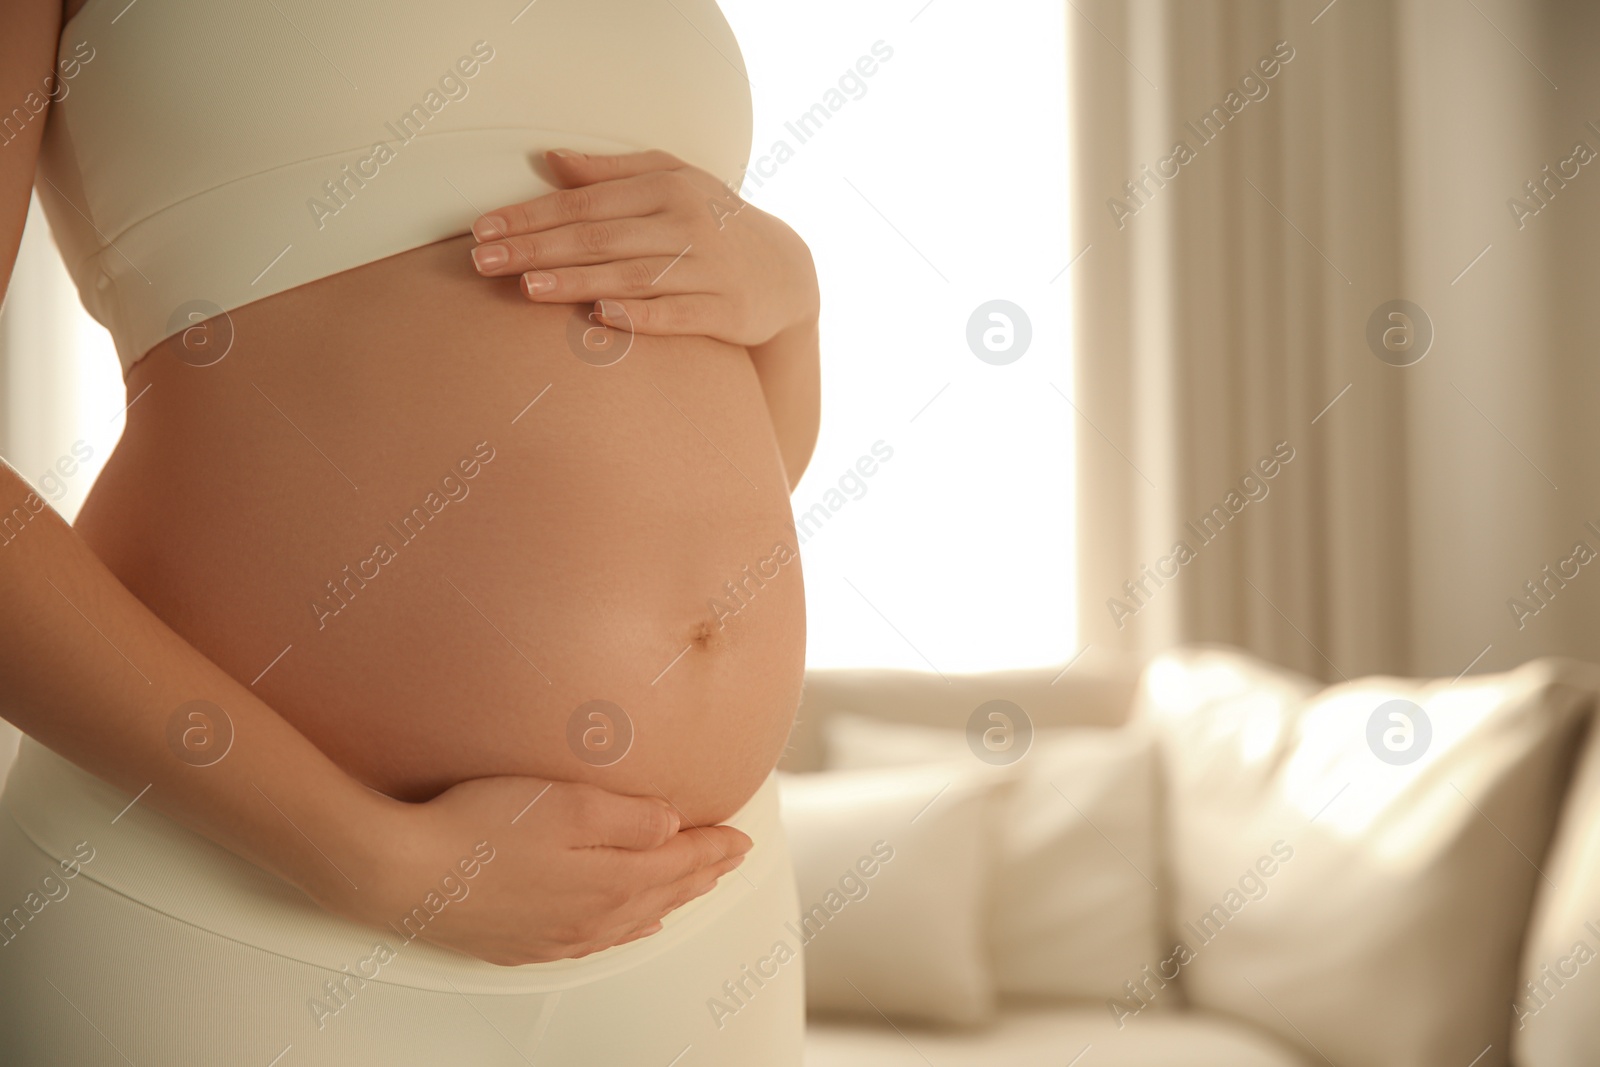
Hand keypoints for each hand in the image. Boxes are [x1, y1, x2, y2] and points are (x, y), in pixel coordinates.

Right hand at [340, 774, 752, 966]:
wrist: (403, 875)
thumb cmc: (479, 830)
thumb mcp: (568, 803)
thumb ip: (629, 816)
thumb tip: (673, 825)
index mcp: (612, 881)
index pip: (681, 861)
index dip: (715, 846)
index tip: (740, 837)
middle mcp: (593, 918)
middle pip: (665, 891)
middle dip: (702, 873)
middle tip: (731, 858)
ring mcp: (559, 936)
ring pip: (635, 918)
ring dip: (670, 898)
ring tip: (695, 885)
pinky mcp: (525, 943)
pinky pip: (598, 940)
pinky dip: (628, 926)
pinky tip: (632, 922)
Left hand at [468, 149, 819, 347]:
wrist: (785, 272)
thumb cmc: (713, 222)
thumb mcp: (673, 181)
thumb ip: (612, 172)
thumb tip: (550, 159)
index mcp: (666, 187)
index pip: (585, 201)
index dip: (532, 215)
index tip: (483, 229)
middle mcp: (687, 224)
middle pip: (599, 237)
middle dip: (537, 249)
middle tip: (484, 261)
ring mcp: (708, 268)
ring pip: (630, 275)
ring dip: (575, 281)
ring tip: (525, 287)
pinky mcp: (725, 311)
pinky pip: (674, 315)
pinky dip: (637, 315)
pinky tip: (598, 316)